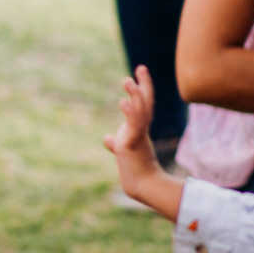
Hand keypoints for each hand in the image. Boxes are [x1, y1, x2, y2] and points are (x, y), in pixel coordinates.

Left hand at [101, 66, 165, 201]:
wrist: (141, 184)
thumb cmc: (133, 167)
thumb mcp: (122, 150)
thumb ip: (115, 141)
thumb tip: (107, 138)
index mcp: (139, 126)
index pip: (144, 103)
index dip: (143, 87)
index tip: (140, 70)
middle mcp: (142, 128)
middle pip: (146, 102)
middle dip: (145, 85)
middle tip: (141, 68)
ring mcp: (139, 135)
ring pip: (141, 111)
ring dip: (135, 96)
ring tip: (127, 80)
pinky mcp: (133, 144)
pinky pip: (134, 125)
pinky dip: (129, 113)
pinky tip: (123, 102)